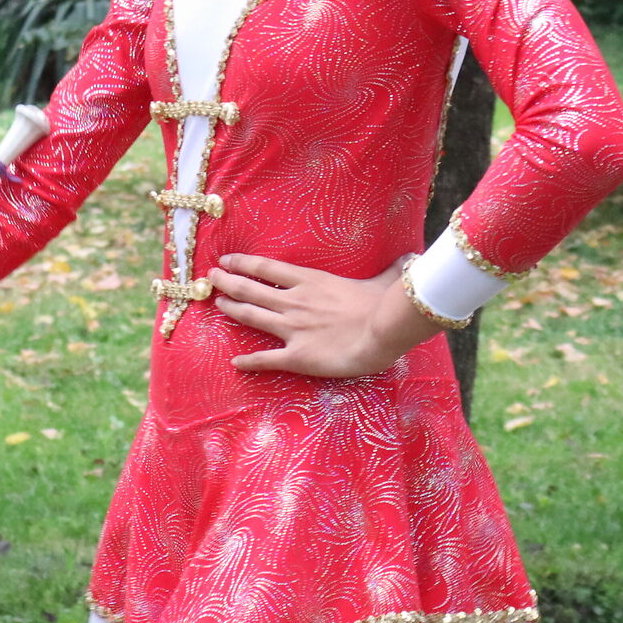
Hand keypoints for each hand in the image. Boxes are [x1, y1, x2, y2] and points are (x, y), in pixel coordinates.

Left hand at [211, 254, 437, 377]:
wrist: (384, 329)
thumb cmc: (385, 303)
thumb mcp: (387, 278)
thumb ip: (392, 269)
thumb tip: (410, 260)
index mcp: (311, 281)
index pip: (267, 268)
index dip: (244, 263)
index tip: (228, 260)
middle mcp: (295, 301)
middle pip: (251, 289)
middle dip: (228, 282)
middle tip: (211, 278)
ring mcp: (293, 329)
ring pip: (252, 316)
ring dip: (232, 309)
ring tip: (216, 304)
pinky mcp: (297, 356)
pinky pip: (266, 359)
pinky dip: (249, 361)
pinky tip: (235, 362)